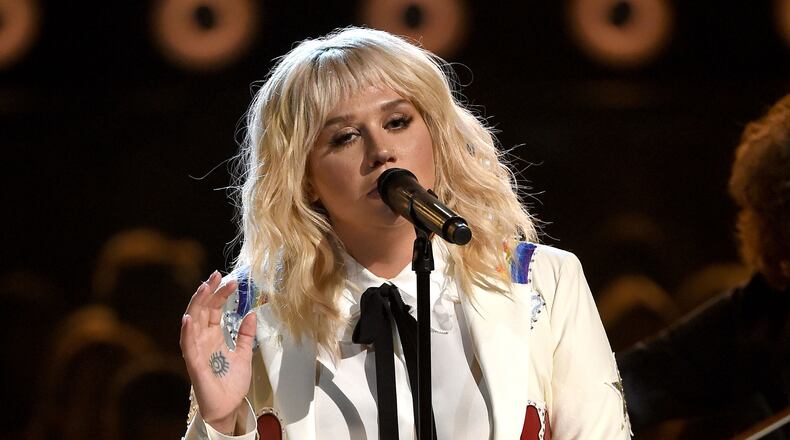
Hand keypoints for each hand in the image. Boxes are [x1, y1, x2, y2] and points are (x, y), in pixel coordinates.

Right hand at [180, 270, 256, 432]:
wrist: (229, 407)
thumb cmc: (231, 383)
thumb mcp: (244, 353)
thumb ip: (246, 334)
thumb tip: (251, 314)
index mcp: (213, 336)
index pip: (214, 309)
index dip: (220, 294)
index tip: (231, 280)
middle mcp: (202, 340)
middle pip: (202, 310)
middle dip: (208, 292)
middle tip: (217, 276)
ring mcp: (197, 351)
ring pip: (193, 322)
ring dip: (197, 304)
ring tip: (204, 288)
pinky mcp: (194, 364)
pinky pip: (188, 345)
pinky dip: (187, 331)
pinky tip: (188, 318)